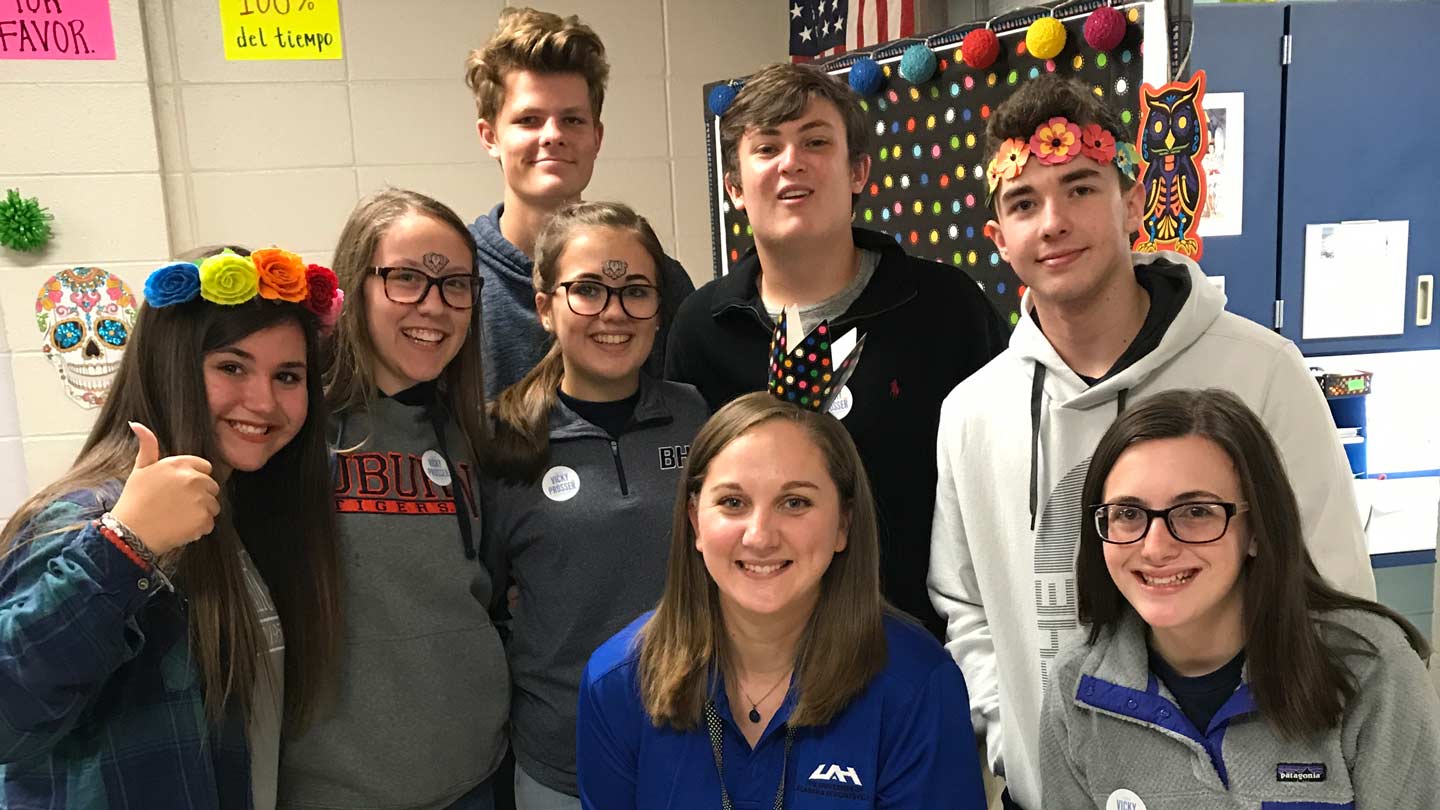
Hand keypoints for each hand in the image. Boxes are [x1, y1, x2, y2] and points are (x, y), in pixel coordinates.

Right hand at [110, 423, 220, 555]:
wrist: (130, 531)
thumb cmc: (134, 500)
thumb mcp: (140, 469)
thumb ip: (147, 446)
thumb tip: (137, 424)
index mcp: (180, 464)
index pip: (205, 467)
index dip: (194, 479)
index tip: (181, 490)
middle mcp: (193, 479)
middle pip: (212, 487)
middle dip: (200, 496)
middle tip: (178, 506)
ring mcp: (200, 499)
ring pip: (213, 506)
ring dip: (201, 513)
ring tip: (178, 517)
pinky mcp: (203, 519)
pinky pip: (210, 523)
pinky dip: (199, 528)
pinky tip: (181, 528)